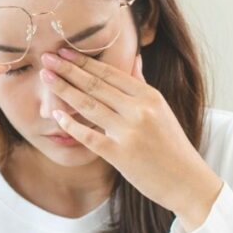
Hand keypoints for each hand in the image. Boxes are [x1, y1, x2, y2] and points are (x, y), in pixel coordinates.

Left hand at [40, 48, 222, 231]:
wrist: (187, 181)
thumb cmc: (172, 145)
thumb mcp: (162, 110)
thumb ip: (143, 84)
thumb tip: (134, 57)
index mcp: (150, 96)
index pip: (111, 73)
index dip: (84, 61)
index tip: (64, 51)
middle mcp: (139, 110)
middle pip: (96, 85)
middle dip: (68, 70)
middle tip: (46, 57)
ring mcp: (129, 133)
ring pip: (89, 106)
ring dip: (64, 90)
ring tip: (45, 78)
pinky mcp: (120, 155)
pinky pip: (89, 136)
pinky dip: (71, 125)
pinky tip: (56, 115)